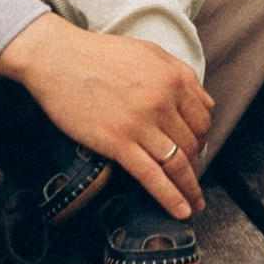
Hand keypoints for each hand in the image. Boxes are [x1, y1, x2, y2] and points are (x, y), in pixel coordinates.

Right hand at [0, 16, 209, 216]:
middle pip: (192, 143)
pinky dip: (170, 197)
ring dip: (190, 188)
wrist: (57, 58)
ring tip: (194, 204)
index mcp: (173, 79)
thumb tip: (207, 103)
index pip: (202, 119)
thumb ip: (182, 75)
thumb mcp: (150, 53)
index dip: (203, 139)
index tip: (197, 151)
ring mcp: (141, 124)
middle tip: (193, 179)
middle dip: (196, 165)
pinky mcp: (117, 142)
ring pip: (177, 163)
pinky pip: (151, 176)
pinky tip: (181, 210)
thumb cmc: (100, 55)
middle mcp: (163, 101)